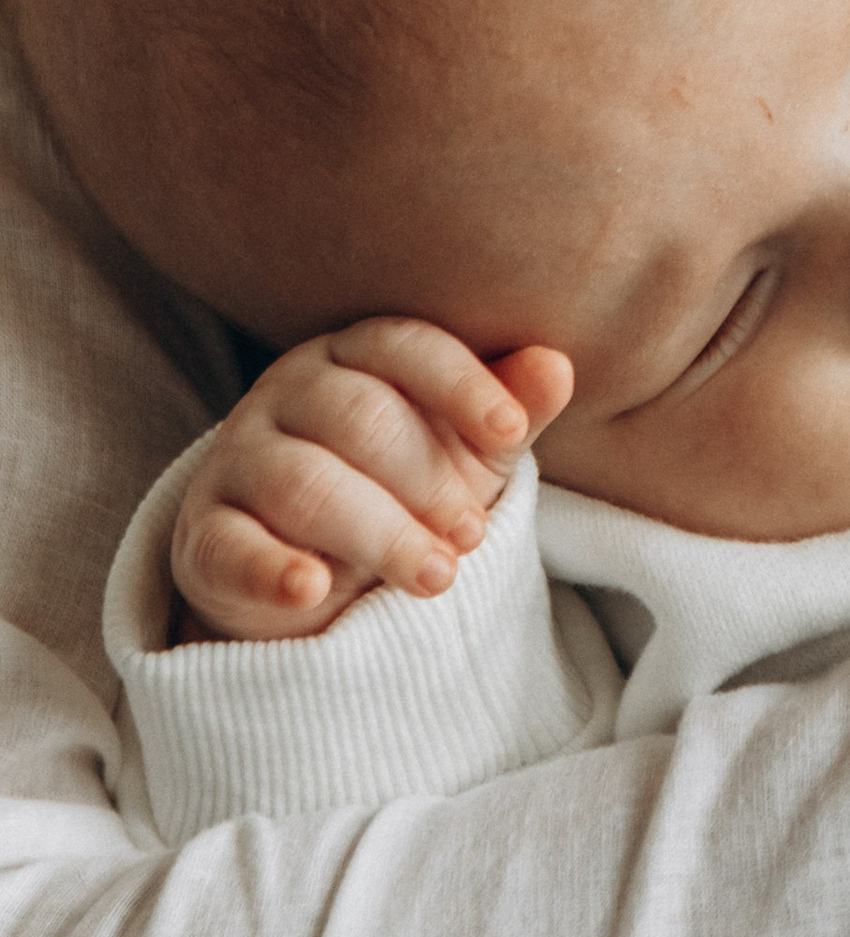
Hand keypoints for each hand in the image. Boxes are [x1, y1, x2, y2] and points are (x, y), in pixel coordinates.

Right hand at [169, 320, 575, 641]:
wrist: (317, 575)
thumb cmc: (404, 490)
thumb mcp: (466, 453)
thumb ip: (506, 411)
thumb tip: (558, 365)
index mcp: (352, 355)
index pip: (403, 346)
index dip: (460, 385)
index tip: (511, 433)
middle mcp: (286, 393)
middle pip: (358, 418)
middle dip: (427, 480)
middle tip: (471, 535)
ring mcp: (237, 461)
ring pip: (302, 483)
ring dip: (378, 533)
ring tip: (436, 576)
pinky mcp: (204, 535)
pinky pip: (229, 546)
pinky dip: (271, 569)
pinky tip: (312, 590)